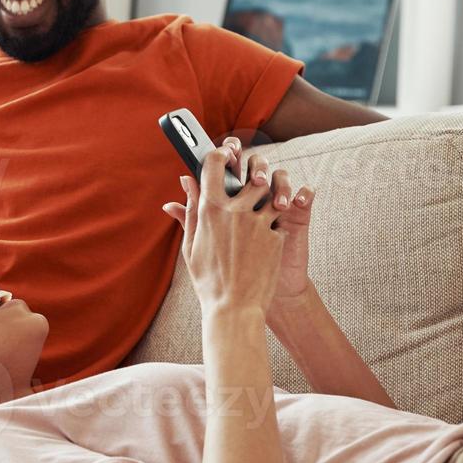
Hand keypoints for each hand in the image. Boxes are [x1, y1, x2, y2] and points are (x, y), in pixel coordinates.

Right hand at [162, 146, 301, 313]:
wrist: (234, 309)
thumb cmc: (208, 280)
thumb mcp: (191, 245)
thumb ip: (190, 209)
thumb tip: (185, 180)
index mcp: (210, 209)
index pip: (214, 163)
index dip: (221, 153)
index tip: (226, 154)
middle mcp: (235, 211)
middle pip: (251, 174)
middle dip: (254, 175)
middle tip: (253, 183)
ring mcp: (258, 222)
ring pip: (270, 193)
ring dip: (269, 198)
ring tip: (263, 211)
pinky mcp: (276, 236)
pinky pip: (277, 219)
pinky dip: (274, 224)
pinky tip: (266, 241)